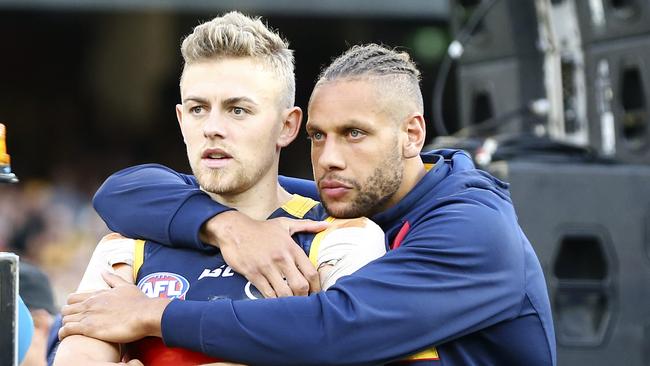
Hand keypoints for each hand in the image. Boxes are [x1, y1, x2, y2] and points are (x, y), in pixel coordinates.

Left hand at [59, 272, 170, 342]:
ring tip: (71, 333)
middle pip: (66, 308)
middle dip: (68, 316)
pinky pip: (67, 329)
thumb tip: (103, 271)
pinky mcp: (89, 327)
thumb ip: (113, 279)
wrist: (145, 314)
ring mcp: (89, 315)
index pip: (73, 298)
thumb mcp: (126, 286)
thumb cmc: (139, 302)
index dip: (73, 307)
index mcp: (97, 294)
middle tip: (75, 325)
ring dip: (66, 325)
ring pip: (65, 319)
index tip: (78, 314)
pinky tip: (67, 337)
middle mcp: (90, 303)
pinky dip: (63, 333)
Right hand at [201, 211, 327, 297]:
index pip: (311, 272)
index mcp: (291, 248)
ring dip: (289, 302)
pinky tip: (276, 303)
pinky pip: (267, 293)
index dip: (317, 287)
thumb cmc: (261, 228)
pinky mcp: (253, 274)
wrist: (234, 229)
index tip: (317, 293)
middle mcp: (281, 258)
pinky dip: (273, 301)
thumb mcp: (285, 224)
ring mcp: (267, 267)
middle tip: (304, 302)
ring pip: (284, 293)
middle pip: (300, 286)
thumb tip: (326, 225)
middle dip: (304, 297)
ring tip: (291, 305)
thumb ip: (307, 225)